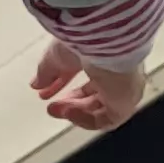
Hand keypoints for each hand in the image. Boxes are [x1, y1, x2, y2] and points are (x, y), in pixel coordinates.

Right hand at [31, 38, 150, 131]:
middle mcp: (118, 72)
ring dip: (74, 111)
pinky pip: (105, 120)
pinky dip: (85, 120)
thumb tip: (36, 84)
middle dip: (70, 102)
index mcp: (104, 55)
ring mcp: (124, 89)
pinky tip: (69, 113)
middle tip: (51, 106)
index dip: (62, 84)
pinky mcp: (126, 104)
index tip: (44, 92)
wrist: (105, 44)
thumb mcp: (55, 56)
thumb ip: (46, 72)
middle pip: (94, 94)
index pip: (83, 73)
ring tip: (55, 109)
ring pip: (99, 109)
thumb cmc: (84, 41)